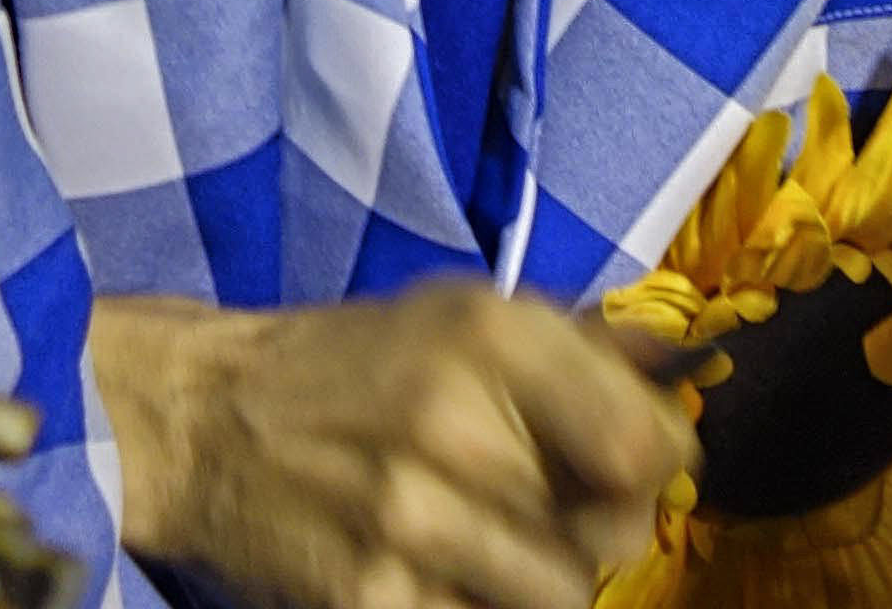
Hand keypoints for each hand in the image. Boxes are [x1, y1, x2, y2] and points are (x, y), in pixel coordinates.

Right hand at [94, 282, 692, 608]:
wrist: (209, 419)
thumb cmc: (360, 360)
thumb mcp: (471, 311)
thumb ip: (583, 343)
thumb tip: (683, 366)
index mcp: (495, 337)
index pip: (641, 440)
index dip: (660, 462)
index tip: (641, 464)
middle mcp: (457, 425)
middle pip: (612, 530)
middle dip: (606, 528)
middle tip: (568, 511)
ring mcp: (407, 522)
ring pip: (558, 595)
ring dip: (549, 580)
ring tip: (510, 548)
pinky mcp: (364, 600)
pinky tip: (453, 578)